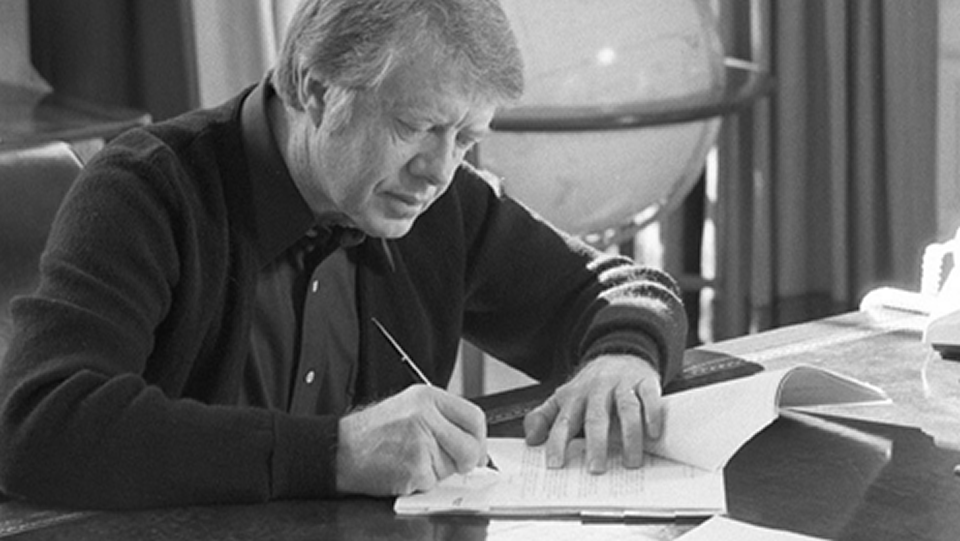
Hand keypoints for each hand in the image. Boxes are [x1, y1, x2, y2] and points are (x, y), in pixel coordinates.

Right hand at [336, 384, 487, 495]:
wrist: (340, 448)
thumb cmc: (372, 432)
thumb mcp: (410, 408)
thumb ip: (442, 420)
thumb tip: (474, 444)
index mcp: (428, 397)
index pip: (475, 417)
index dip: (479, 438)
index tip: (475, 448)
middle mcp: (426, 416)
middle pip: (471, 446)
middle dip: (465, 461)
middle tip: (450, 463)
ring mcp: (420, 442)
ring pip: (452, 468)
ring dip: (437, 472)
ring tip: (412, 459)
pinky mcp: (413, 467)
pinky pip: (433, 483)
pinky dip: (421, 483)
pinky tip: (403, 470)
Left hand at [523, 355, 662, 472]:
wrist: (620, 355)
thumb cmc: (592, 386)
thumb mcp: (564, 398)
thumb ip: (544, 418)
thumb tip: (530, 438)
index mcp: (575, 397)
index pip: (563, 421)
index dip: (557, 442)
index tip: (556, 464)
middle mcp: (597, 390)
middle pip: (595, 417)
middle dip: (595, 444)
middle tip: (596, 468)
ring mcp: (622, 384)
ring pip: (626, 409)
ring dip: (629, 436)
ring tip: (631, 461)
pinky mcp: (645, 381)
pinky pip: (649, 397)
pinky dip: (652, 415)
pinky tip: (653, 433)